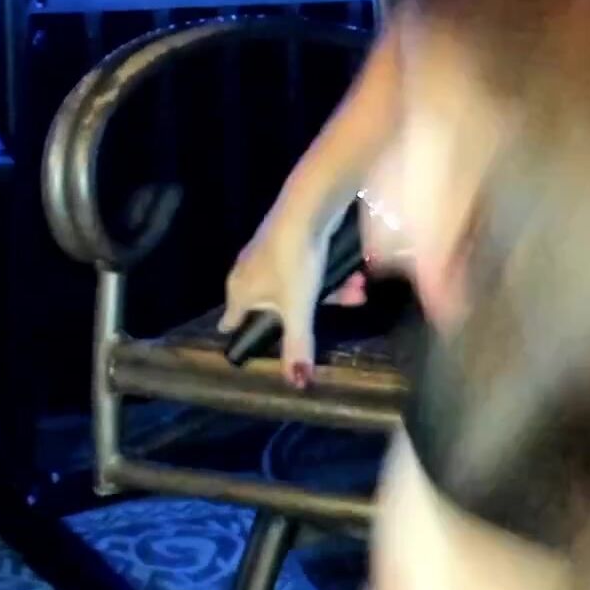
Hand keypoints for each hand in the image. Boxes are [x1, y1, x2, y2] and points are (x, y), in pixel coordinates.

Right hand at [216, 213, 365, 386]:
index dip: (243, 334)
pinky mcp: (288, 236)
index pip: (231, 321)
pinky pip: (307, 265)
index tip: (251, 343)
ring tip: (358, 290)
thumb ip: (298, 345)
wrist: (308, 205)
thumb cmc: (295, 260)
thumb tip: (297, 384)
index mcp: (239, 291)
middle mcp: (247, 270)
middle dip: (313, 311)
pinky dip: (329, 272)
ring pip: (299, 284)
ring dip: (331, 291)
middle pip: (277, 305)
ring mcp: (266, 251)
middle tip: (344, 304)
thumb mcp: (299, 308)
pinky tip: (355, 275)